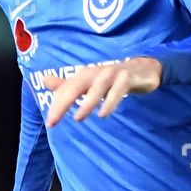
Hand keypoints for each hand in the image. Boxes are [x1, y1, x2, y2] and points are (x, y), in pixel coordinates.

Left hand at [42, 56, 162, 127]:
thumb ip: (68, 84)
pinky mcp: (129, 77)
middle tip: (53, 120)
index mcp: (86, 74)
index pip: (67, 88)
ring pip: (98, 86)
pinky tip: (103, 114)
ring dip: (88, 101)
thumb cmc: (114, 77)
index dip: (57, 103)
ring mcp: (114, 73)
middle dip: (64, 101)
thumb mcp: (89, 82)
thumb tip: (45, 81)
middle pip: (77, 85)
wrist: (144, 68)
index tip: (50, 122)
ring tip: (78, 118)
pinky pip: (119, 89)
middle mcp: (97, 72)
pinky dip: (111, 101)